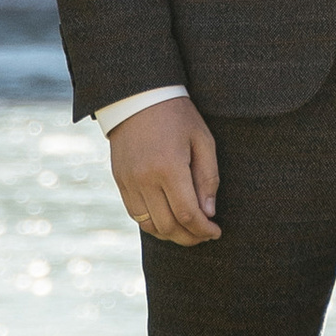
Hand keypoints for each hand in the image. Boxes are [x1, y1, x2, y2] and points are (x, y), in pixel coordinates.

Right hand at [108, 93, 220, 243]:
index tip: (216, 232)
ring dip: (170, 235)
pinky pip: (135, 214)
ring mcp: (129, 182)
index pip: (188, 214)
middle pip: (168, 225)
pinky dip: (152, 224)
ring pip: (149, 225)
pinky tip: (167, 221)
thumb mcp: (202, 140)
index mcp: (169, 168)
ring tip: (187, 231)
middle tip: (205, 235)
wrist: (138, 97)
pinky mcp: (120, 181)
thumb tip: (209, 212)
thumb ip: (208, 178)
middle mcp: (145, 179)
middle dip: (190, 237)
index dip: (204, 230)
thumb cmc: (177, 115)